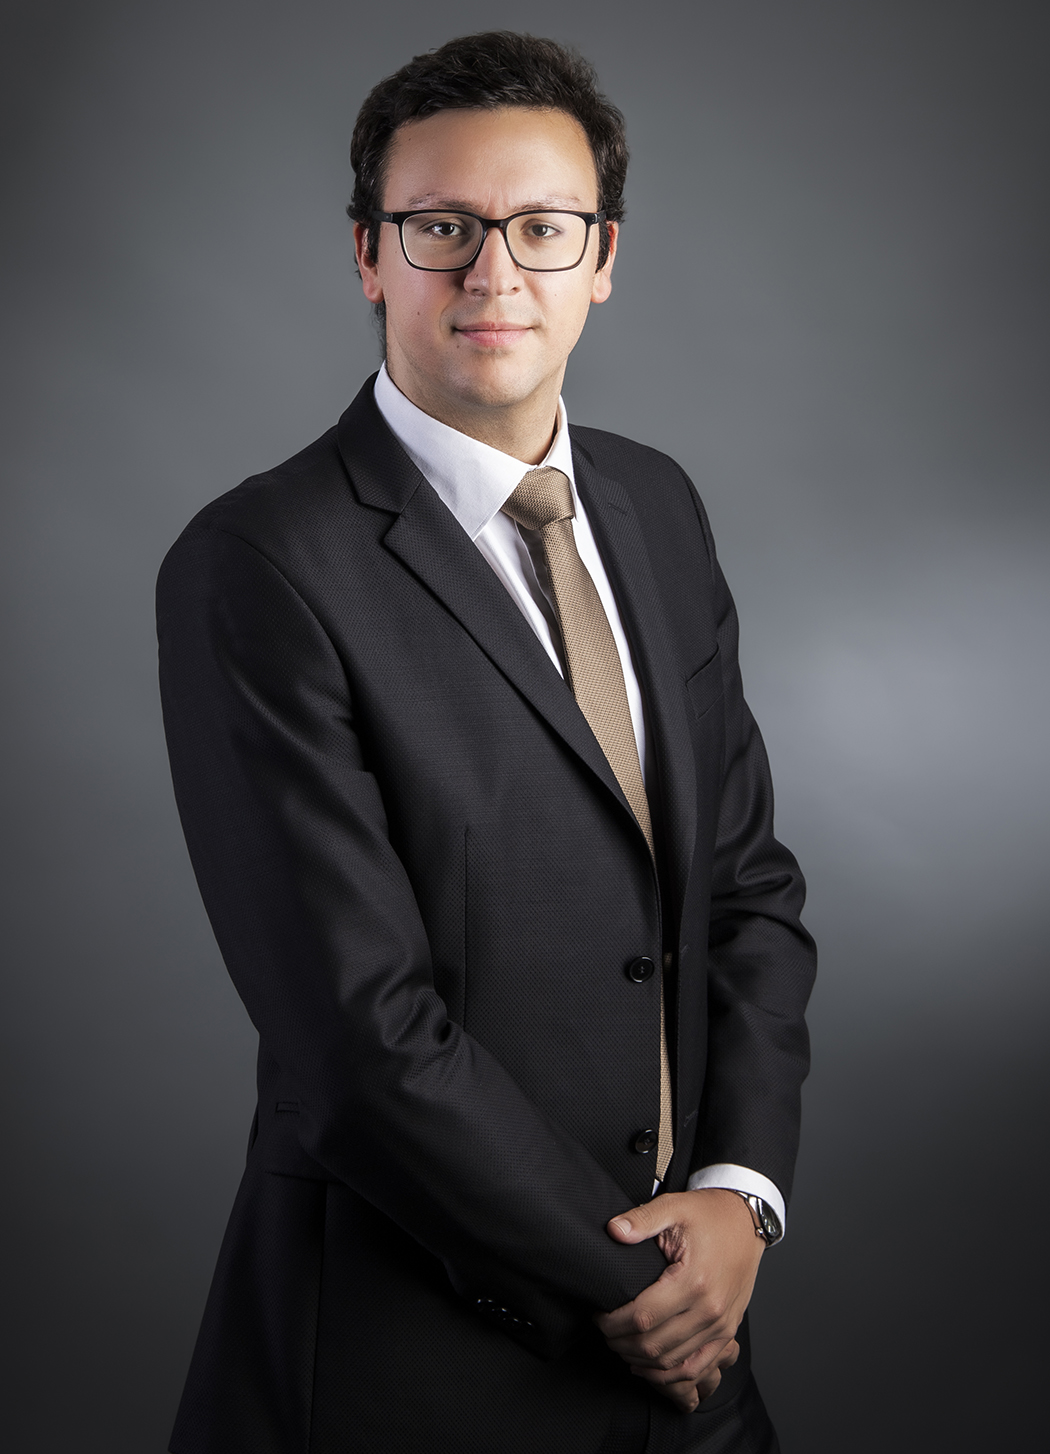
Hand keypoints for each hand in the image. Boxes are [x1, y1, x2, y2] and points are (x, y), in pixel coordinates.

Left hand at [594, 1189, 763, 1412]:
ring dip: (640, 1360)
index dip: (613, 1322)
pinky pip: (697, 1367)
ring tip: (619, 1344)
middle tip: (604, 1330)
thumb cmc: (710, 1214)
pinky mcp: (726, 1332)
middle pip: (654, 1345)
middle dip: (620, 1343)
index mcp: (695, 1280)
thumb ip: (642, 1219)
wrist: (747, 1222)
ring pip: (672, 1362)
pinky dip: (669, 1374)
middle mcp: (710, 1309)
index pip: (643, 1316)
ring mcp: (721, 1325)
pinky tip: (648, 1366)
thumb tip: (613, 1231)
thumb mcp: (674, 1206)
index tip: (598, 1315)